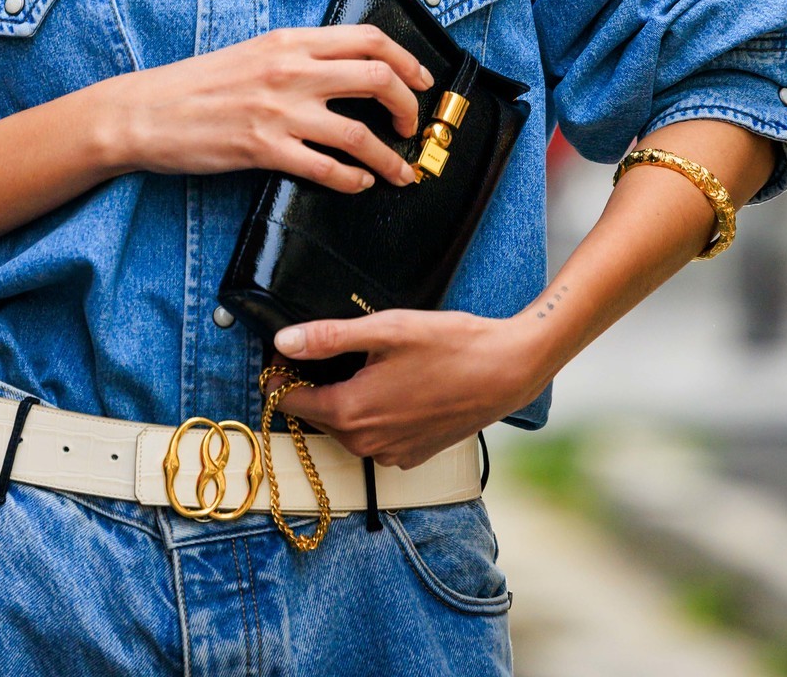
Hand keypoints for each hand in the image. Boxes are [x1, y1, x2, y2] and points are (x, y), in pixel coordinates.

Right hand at [102, 25, 433, 193]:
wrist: (148, 111)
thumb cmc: (198, 84)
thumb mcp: (254, 52)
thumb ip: (298, 56)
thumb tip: (346, 67)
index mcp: (290, 42)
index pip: (368, 38)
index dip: (406, 60)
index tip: (421, 80)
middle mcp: (290, 70)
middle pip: (377, 79)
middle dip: (408, 106)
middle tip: (412, 125)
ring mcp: (278, 111)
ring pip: (360, 133)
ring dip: (391, 157)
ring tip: (401, 171)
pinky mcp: (263, 149)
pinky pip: (326, 169)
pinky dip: (353, 180)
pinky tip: (359, 184)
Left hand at [267, 309, 546, 466]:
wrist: (505, 372)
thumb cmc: (449, 346)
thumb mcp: (385, 330)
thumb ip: (329, 337)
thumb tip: (284, 340)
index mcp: (351, 412)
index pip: (290, 400)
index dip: (280, 372)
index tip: (286, 348)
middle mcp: (366, 444)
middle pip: (316, 414)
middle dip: (309, 384)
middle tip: (319, 348)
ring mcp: (390, 455)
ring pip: (344, 426)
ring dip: (340, 398)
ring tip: (357, 362)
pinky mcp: (411, 455)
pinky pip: (373, 435)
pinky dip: (369, 412)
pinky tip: (387, 383)